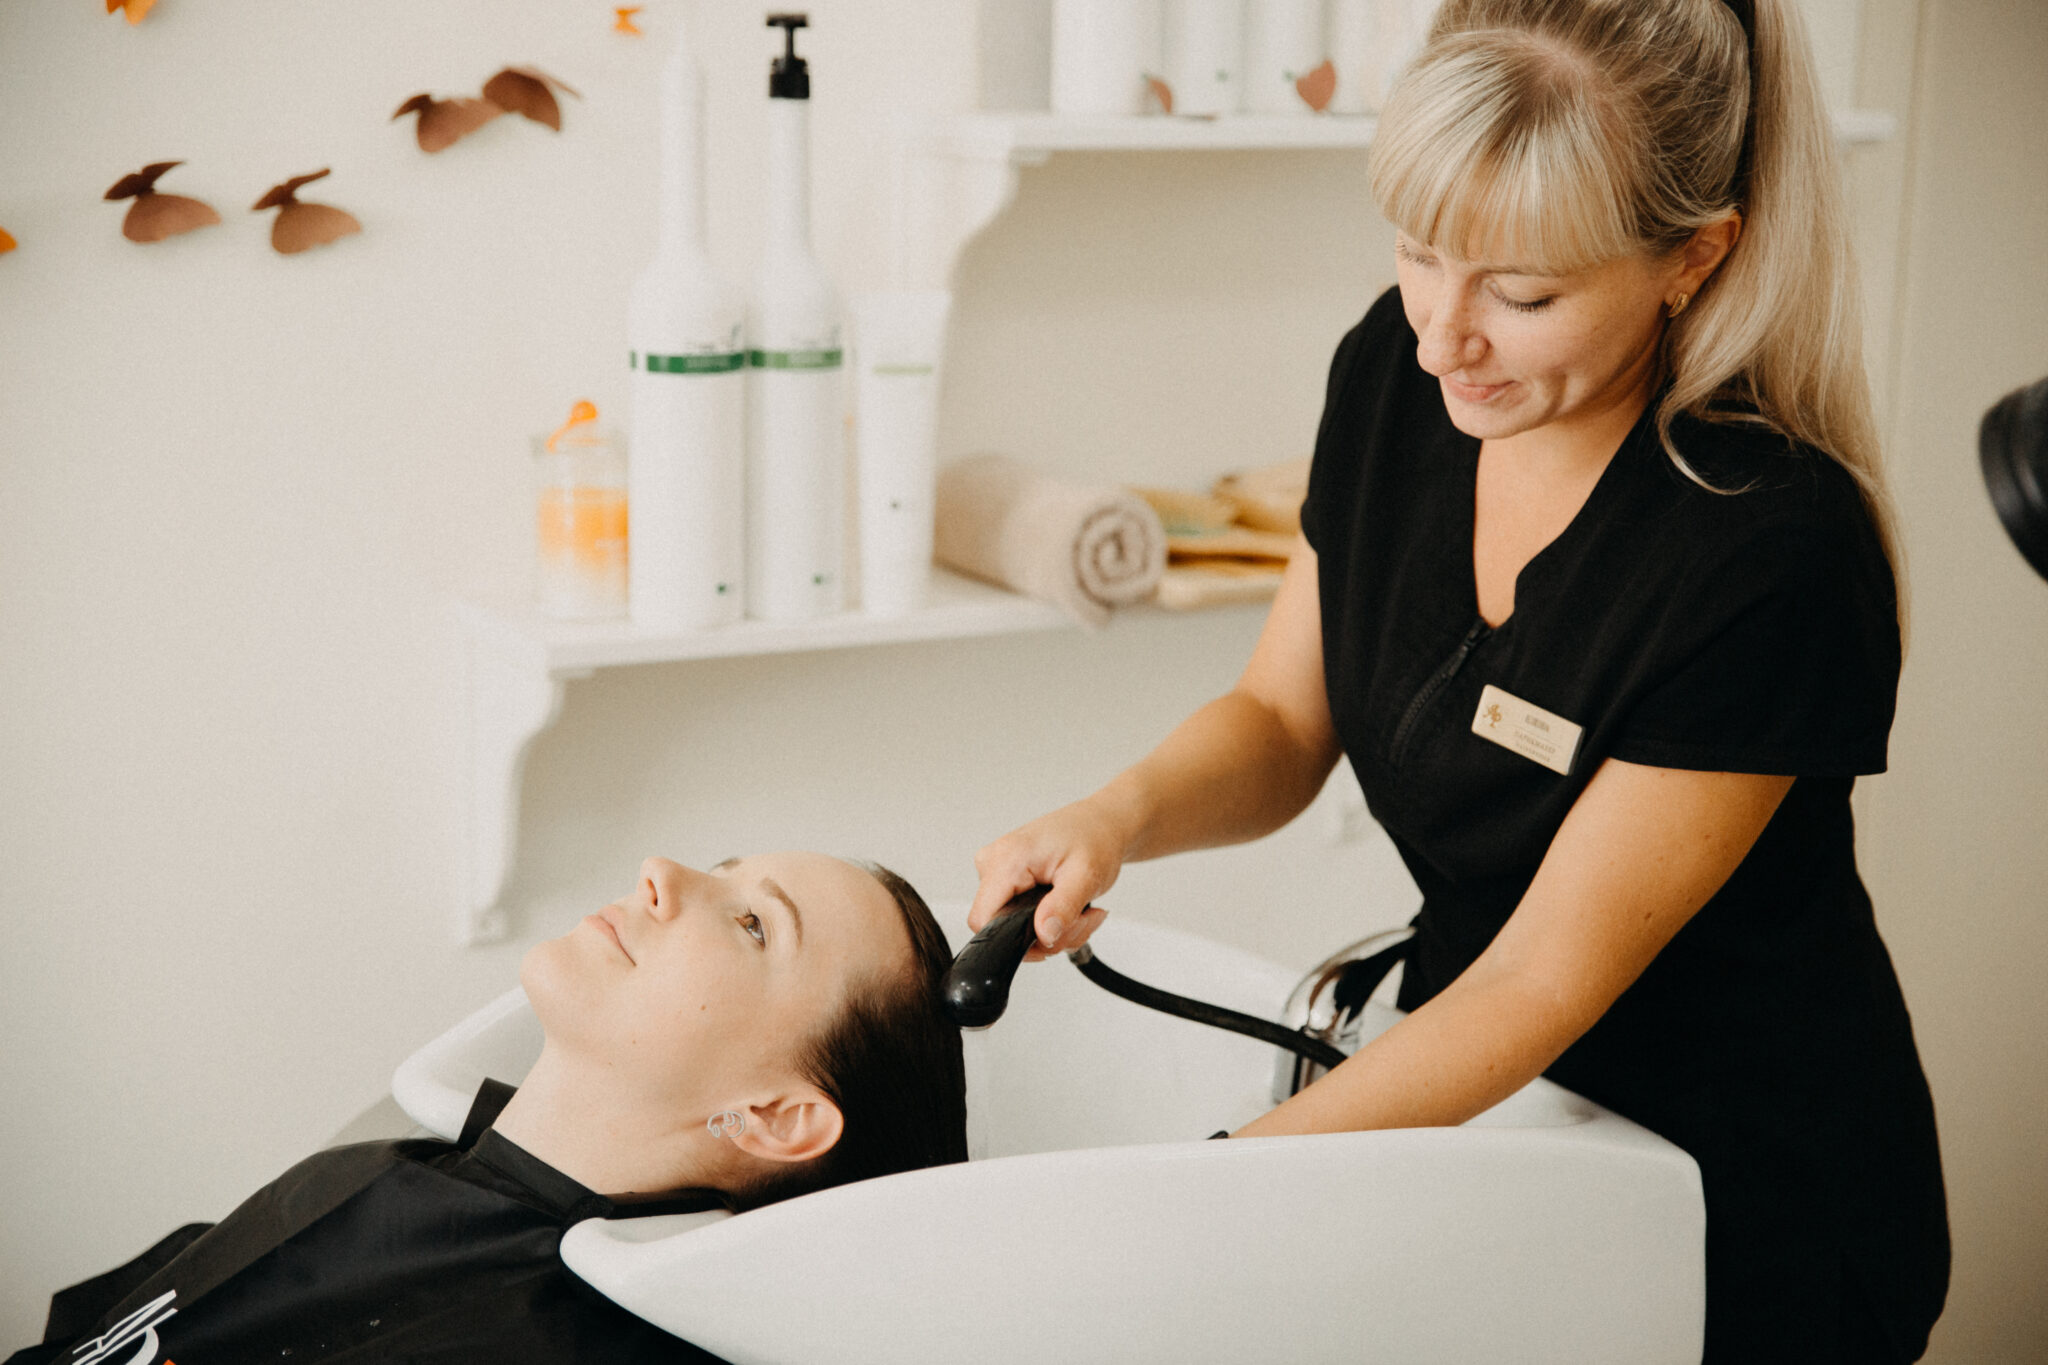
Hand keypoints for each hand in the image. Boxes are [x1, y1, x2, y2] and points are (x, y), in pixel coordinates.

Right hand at [968, 798, 1128, 959]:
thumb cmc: (1094, 838)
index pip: (983, 920)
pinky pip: (1016, 915)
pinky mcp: (1007, 878)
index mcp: (1007, 859)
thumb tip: (1043, 935)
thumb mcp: (1086, 876)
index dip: (1014, 940)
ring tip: (1079, 910)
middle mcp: (994, 862)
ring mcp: (998, 870)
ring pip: (1011, 925)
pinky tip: (1068, 907)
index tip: (1051, 936)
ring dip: (1053, 928)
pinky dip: (1047, 919)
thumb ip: (1063, 907)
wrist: (1100, 823)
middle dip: (1047, 935)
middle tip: (1080, 919)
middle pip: (1001, 926)